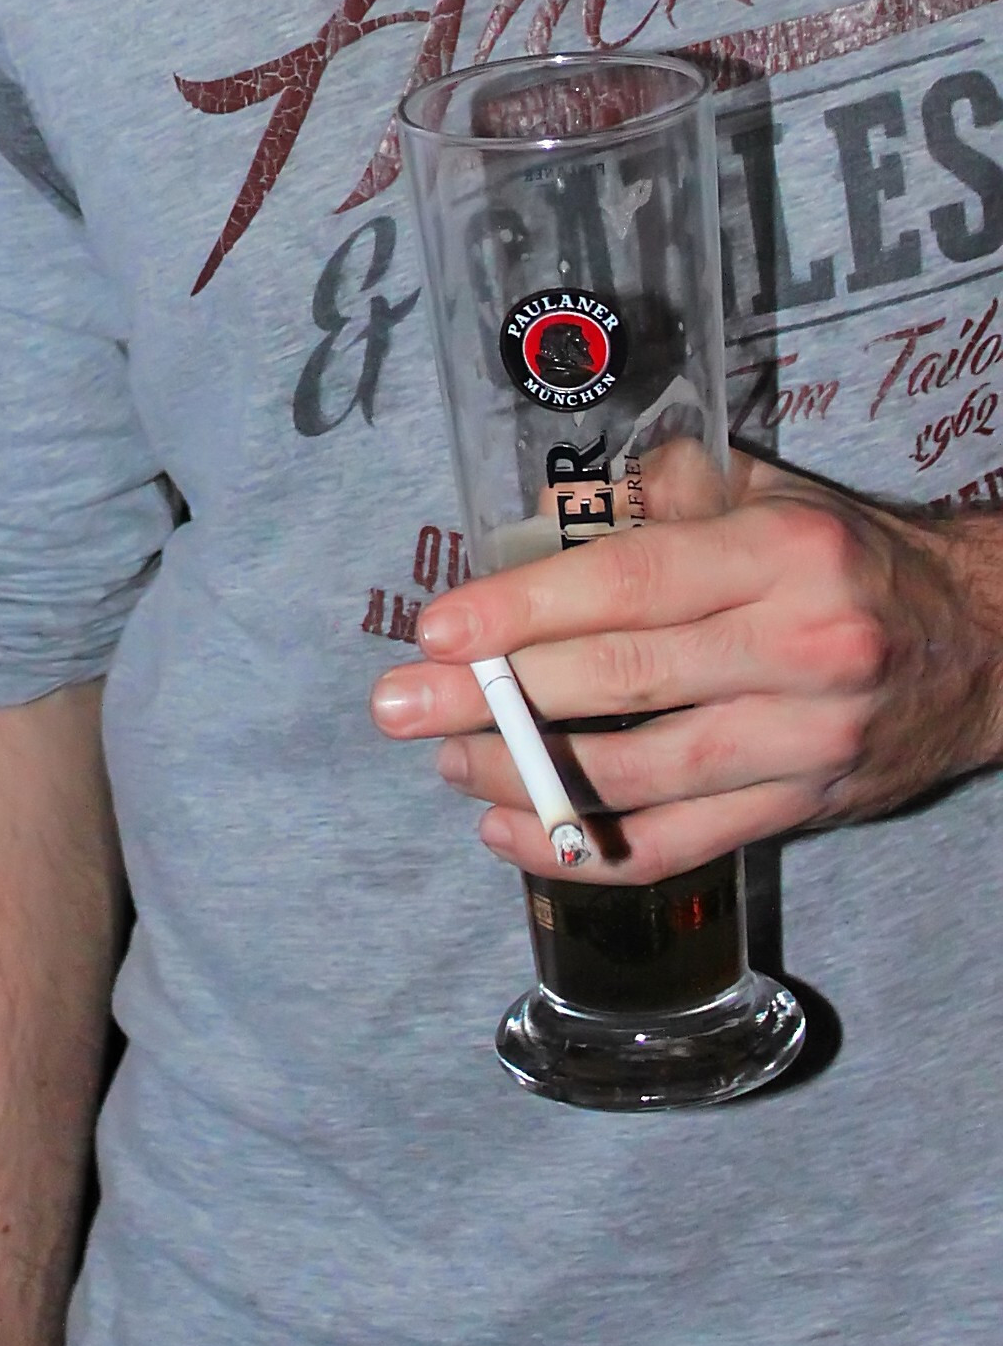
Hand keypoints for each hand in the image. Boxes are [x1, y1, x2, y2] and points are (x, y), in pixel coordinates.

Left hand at [368, 459, 1002, 880]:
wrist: (984, 648)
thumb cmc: (846, 557)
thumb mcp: (766, 493)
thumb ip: (658, 494)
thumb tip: (542, 517)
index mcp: (782, 555)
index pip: (631, 587)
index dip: (526, 611)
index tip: (440, 628)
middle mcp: (801, 652)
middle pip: (623, 683)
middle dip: (495, 698)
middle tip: (400, 705)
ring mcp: (807, 743)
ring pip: (644, 777)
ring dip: (528, 778)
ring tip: (447, 764)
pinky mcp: (805, 812)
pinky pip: (681, 844)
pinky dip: (590, 852)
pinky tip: (513, 836)